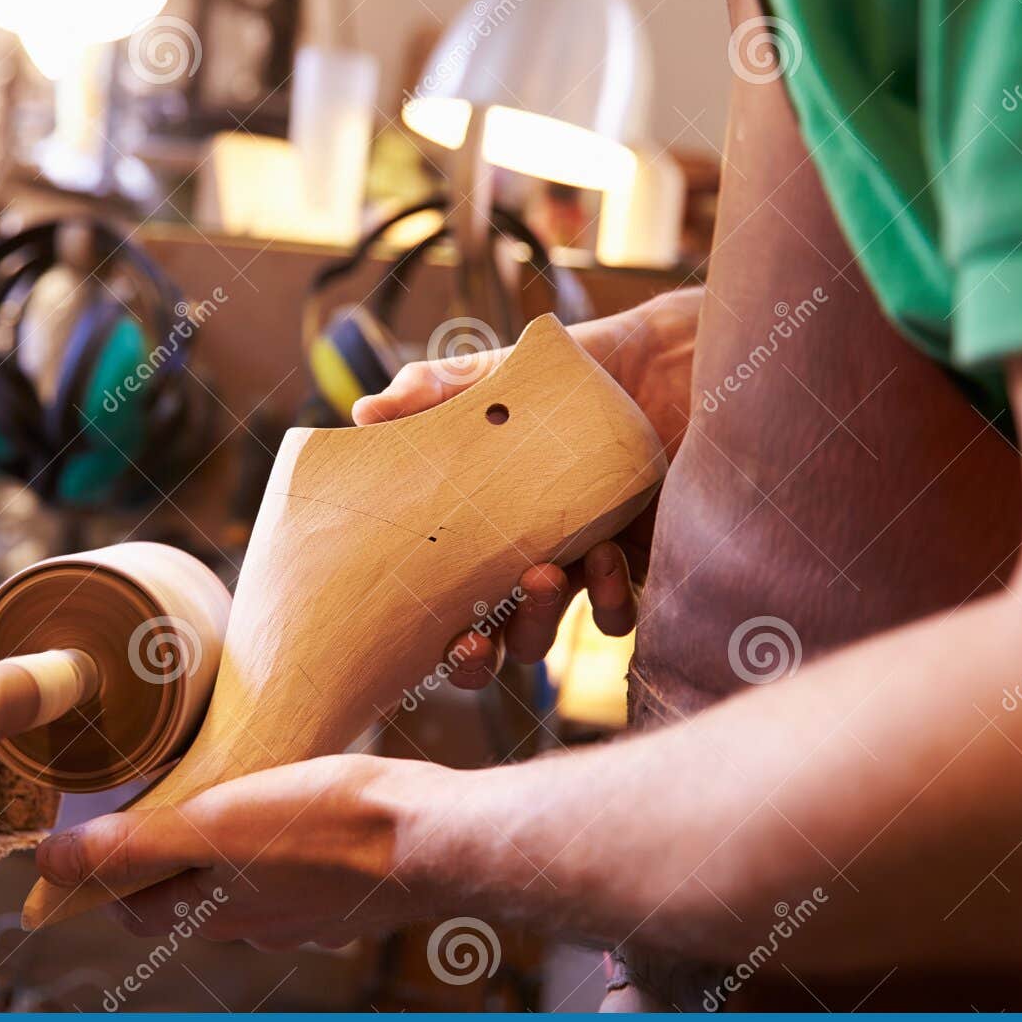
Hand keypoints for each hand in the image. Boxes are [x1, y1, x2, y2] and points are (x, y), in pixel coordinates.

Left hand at [36, 755, 456, 949]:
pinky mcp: (347, 886)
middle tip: (154, 800)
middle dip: (163, 858)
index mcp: (213, 912)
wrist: (429, 836)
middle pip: (186, 896)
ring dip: (223, 849)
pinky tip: (293, 807)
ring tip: (223, 794)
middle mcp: (256, 923)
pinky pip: (295, 870)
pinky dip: (278, 845)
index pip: (135, 906)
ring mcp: (305, 909)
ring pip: (243, 883)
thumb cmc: (326, 827)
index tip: (97, 831)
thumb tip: (48, 864)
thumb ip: (131, 847)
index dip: (107, 873)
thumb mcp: (212, 826)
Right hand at [352, 288, 698, 684]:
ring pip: (540, 637)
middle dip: (474, 658)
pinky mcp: (632, 565)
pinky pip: (615, 615)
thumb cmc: (562, 380)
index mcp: (476, 537)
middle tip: (472, 636)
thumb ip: (430, 392)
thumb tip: (365, 412)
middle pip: (484, 645)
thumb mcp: (489, 380)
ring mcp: (572, 573)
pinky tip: (606, 554)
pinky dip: (608, 599)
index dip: (429, 644)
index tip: (429, 636)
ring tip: (541, 575)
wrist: (657, 362)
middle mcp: (519, 565)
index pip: (439, 610)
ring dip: (533, 622)